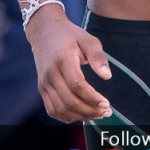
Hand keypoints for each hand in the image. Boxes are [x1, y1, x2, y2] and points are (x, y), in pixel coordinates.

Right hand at [26, 9, 112, 123]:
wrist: (45, 33)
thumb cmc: (70, 36)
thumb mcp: (88, 39)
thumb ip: (98, 57)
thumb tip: (107, 76)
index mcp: (63, 60)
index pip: (77, 85)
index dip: (92, 98)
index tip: (107, 104)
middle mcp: (50, 74)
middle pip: (69, 101)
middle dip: (90, 110)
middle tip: (106, 112)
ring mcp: (44, 83)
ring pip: (60, 109)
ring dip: (80, 116)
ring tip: (96, 114)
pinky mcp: (42, 89)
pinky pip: (52, 110)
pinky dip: (67, 117)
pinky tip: (81, 115)